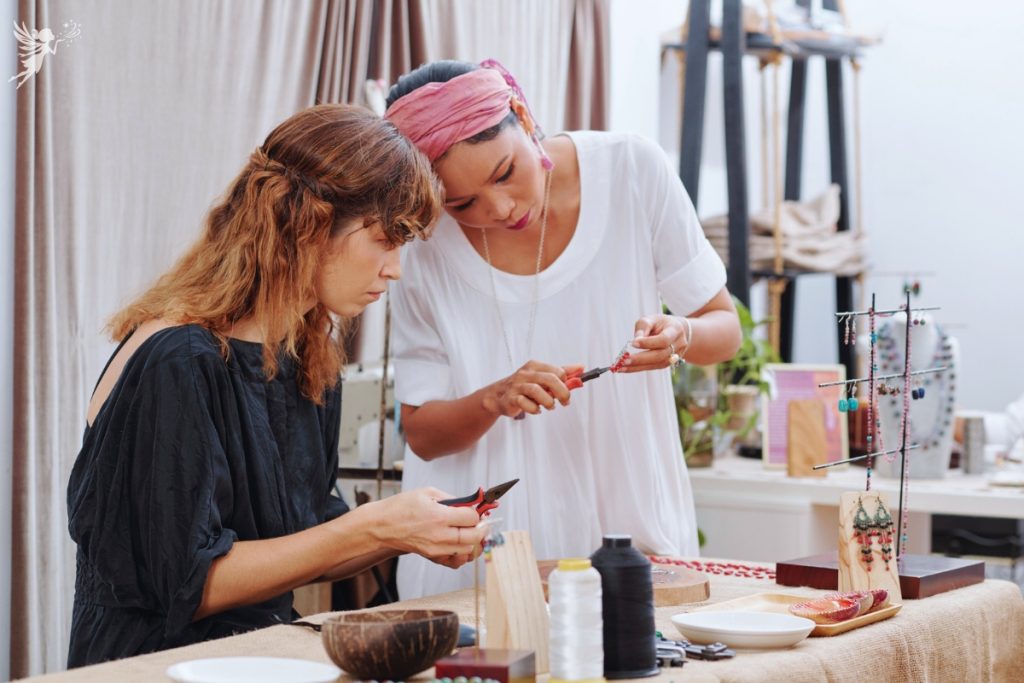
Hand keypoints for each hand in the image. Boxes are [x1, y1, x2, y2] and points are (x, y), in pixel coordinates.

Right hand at [366, 488, 484, 567]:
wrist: (382, 526)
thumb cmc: (402, 507)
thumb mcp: (428, 493)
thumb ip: (452, 499)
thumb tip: (470, 503)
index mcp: (439, 516)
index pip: (472, 517)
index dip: (477, 512)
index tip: (475, 509)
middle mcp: (440, 535)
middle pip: (475, 536)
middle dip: (482, 528)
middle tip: (481, 522)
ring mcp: (437, 549)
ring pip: (469, 550)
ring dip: (474, 541)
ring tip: (469, 531)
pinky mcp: (433, 557)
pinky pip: (457, 562)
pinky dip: (463, 554)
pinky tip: (460, 543)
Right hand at [481, 361, 582, 417]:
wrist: (498, 396)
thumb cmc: (524, 386)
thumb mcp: (543, 377)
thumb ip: (562, 373)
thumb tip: (581, 368)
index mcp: (535, 366)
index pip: (557, 371)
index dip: (565, 383)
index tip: (566, 391)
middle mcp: (525, 373)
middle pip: (550, 379)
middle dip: (562, 393)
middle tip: (565, 402)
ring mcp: (517, 385)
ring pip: (537, 391)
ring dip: (548, 402)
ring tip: (549, 406)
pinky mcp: (511, 398)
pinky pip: (525, 403)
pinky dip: (534, 409)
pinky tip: (536, 409)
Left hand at [623, 315, 689, 372]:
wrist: (676, 331)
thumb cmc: (661, 323)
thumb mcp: (652, 319)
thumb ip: (644, 326)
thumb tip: (635, 340)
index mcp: (675, 330)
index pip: (663, 339)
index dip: (649, 343)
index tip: (633, 343)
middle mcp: (678, 345)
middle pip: (660, 355)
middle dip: (640, 359)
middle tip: (624, 360)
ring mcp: (674, 357)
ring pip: (656, 364)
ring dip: (636, 367)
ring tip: (620, 367)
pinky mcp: (666, 364)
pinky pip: (652, 367)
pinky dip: (637, 368)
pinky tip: (624, 368)